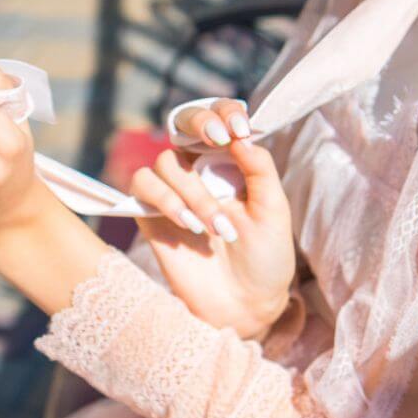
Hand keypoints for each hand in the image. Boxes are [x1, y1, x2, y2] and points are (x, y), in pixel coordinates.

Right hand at [131, 100, 294, 339]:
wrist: (245, 305)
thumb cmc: (265, 258)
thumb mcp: (274, 211)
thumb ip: (259, 169)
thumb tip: (240, 134)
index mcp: (231, 165)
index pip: (218, 119)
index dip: (222, 112)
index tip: (237, 128)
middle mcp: (199, 173)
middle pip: (181, 126)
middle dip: (197, 124)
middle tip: (218, 138)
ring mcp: (173, 194)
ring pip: (165, 163)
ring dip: (192, 190)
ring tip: (216, 227)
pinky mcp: (151, 217)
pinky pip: (142, 187)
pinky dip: (165, 200)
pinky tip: (190, 225)